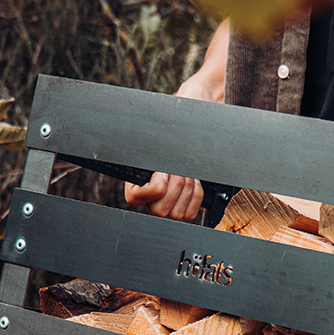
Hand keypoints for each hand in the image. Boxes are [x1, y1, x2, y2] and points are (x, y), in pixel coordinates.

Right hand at [127, 22, 228, 220]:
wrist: (198, 121)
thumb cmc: (177, 120)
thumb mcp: (164, 129)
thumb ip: (156, 144)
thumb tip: (153, 159)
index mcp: (134, 175)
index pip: (136, 198)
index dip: (155, 187)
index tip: (165, 170)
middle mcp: (148, 193)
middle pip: (158, 210)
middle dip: (176, 186)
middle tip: (181, 169)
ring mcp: (167, 200)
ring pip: (175, 214)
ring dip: (187, 191)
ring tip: (190, 173)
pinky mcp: (184, 203)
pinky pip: (190, 214)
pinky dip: (197, 197)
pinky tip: (197, 182)